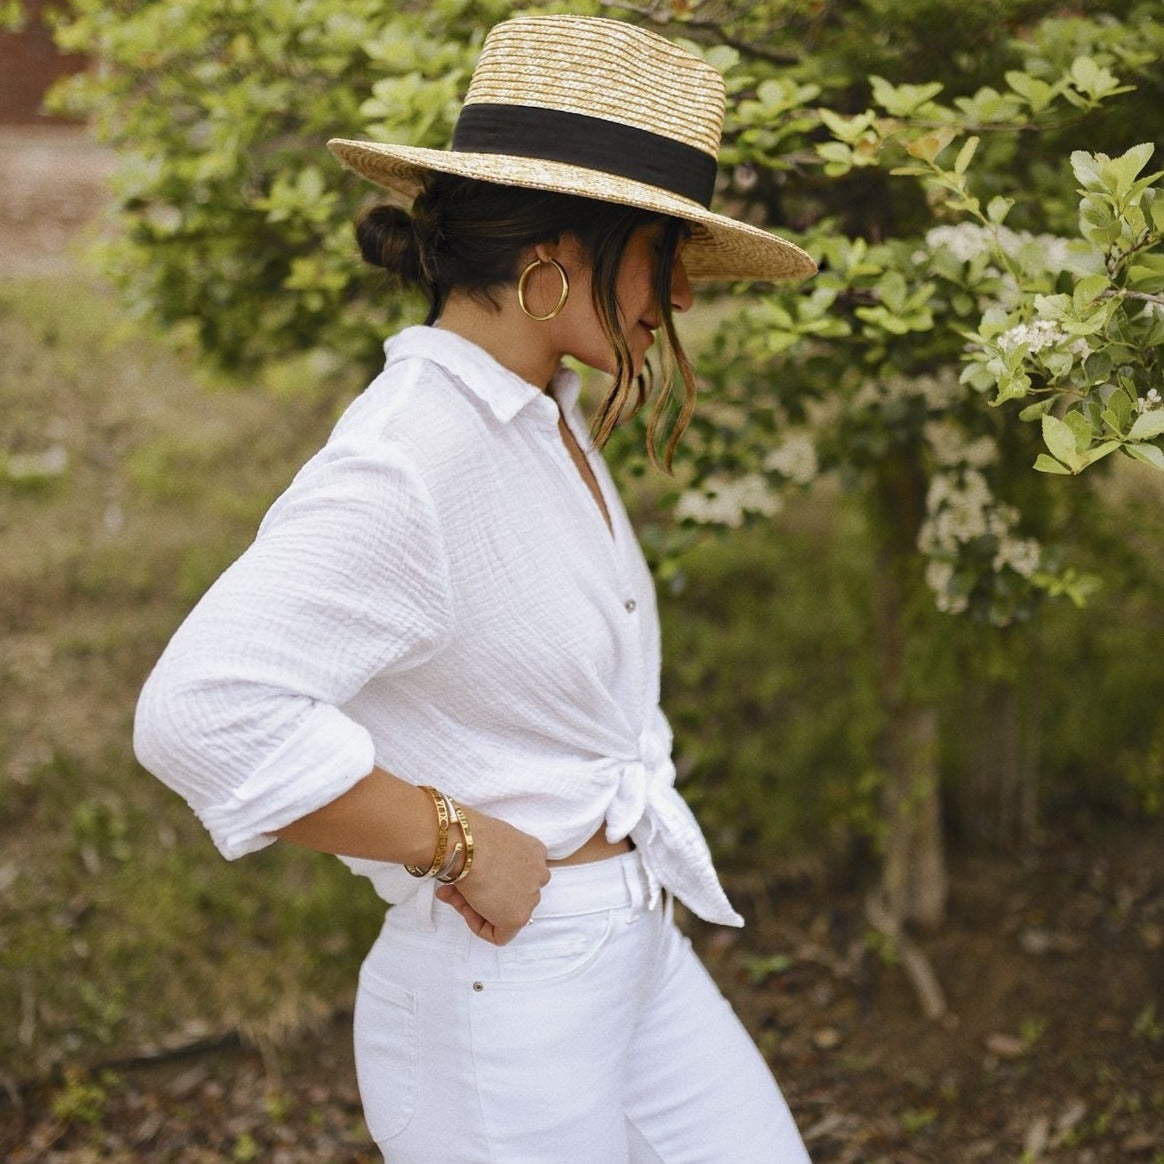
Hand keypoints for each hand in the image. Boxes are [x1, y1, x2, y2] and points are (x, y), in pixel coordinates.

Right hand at [434, 807, 549, 944]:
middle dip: (483, 895)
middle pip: (510, 894)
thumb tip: (457, 886)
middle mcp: (540, 873)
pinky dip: (481, 927)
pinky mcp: (519, 917)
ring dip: (480, 908)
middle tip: (456, 891)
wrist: (468, 846)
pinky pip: (501, 934)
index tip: (468, 878)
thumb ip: (480, 867)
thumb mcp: (483, 846)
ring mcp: (532, 896)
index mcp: (535, 852)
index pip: (515, 874)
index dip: (487, 879)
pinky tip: (466, 911)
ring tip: (455, 896)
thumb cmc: (470, 838)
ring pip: (505, 912)